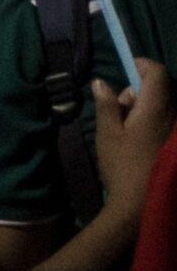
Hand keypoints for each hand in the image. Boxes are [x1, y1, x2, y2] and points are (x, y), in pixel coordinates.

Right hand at [96, 59, 174, 219]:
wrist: (143, 205)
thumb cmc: (123, 166)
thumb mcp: (107, 134)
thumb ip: (107, 105)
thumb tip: (101, 82)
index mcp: (155, 109)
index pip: (157, 73)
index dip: (143, 65)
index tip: (127, 68)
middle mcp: (173, 116)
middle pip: (163, 88)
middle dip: (141, 89)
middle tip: (121, 107)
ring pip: (166, 105)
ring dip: (148, 106)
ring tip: (129, 128)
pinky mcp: (176, 144)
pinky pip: (169, 121)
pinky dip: (155, 121)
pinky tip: (141, 140)